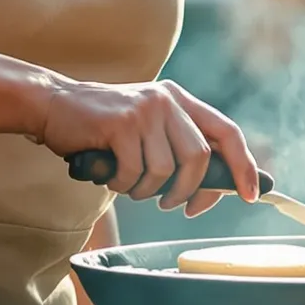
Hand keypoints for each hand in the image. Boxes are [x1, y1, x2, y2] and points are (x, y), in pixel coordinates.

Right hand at [34, 78, 260, 213]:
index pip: (227, 132)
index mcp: (179, 100)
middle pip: (200, 158)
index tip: (252, 194)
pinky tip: (111, 175)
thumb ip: (176, 146)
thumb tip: (212, 189)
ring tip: (132, 185)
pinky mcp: (120, 124)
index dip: (243, 165)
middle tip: (174, 205)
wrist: (52, 105)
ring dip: (149, 190)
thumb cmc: (101, 127)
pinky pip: (135, 172)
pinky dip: (124, 184)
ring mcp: (144, 110)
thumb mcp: (147, 126)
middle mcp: (166, 101)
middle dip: (190, 191)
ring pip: (166, 170)